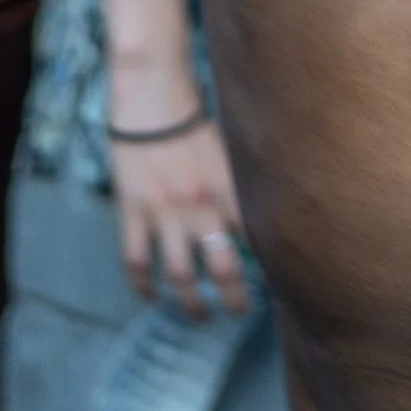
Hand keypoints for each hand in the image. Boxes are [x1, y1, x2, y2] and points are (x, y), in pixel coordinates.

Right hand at [110, 111, 250, 315]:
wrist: (150, 94)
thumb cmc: (193, 117)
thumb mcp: (227, 149)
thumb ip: (237, 185)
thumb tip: (255, 216)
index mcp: (228, 188)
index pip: (255, 239)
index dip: (268, 264)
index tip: (277, 280)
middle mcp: (200, 206)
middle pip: (224, 268)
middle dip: (235, 298)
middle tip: (240, 311)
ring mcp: (164, 212)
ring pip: (180, 275)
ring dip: (192, 303)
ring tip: (201, 316)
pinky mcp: (133, 211)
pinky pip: (136, 261)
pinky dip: (143, 286)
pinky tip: (151, 298)